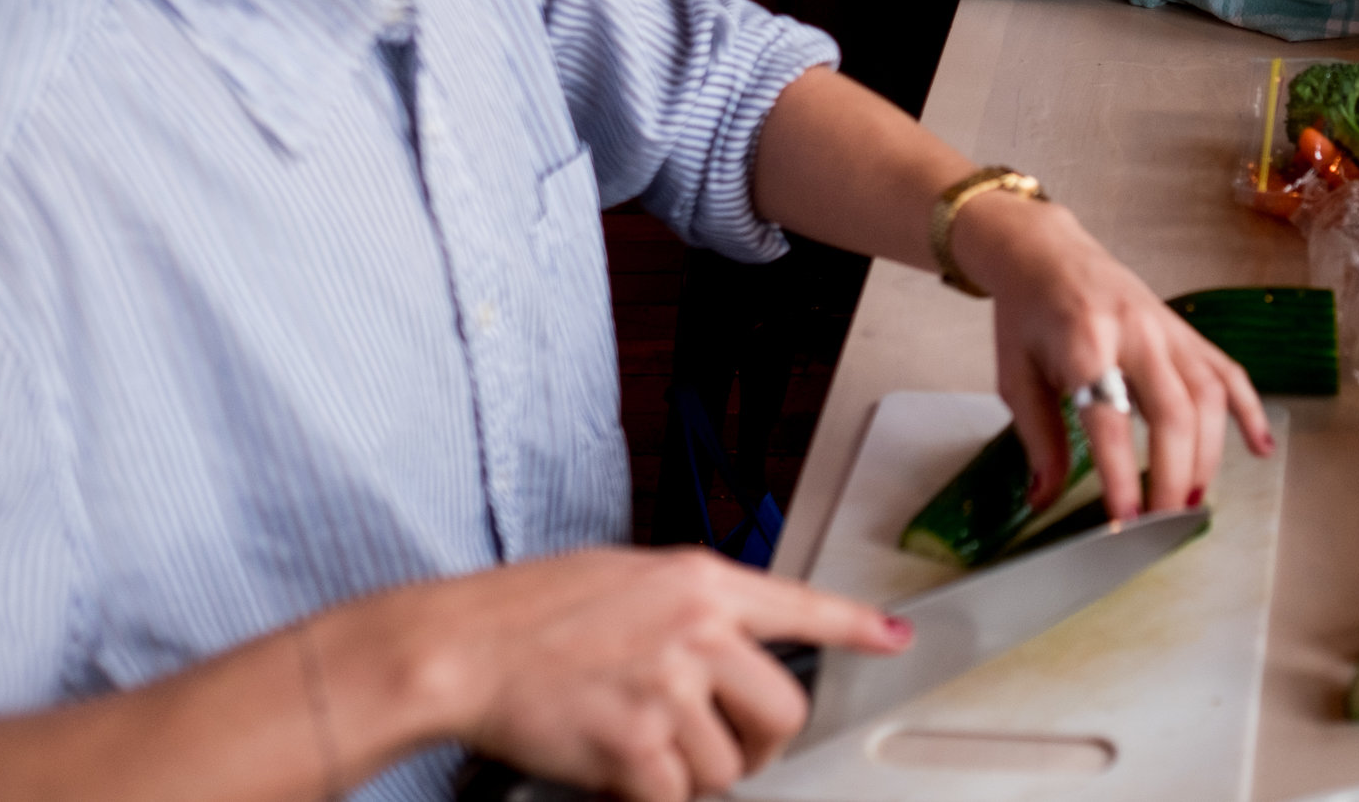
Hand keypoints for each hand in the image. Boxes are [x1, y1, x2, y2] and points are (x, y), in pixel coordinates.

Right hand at [436, 548, 910, 801]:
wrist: (464, 648)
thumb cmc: (530, 611)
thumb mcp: (630, 579)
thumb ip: (691, 607)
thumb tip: (730, 643)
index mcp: (701, 581)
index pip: (802, 607)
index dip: (856, 628)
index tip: (894, 640)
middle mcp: (699, 631)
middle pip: (784, 710)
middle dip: (763, 743)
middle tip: (730, 747)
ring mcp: (672, 689)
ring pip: (729, 766)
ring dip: (694, 773)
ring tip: (644, 746)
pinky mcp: (638, 746)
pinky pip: (678, 797)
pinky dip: (654, 798)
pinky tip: (622, 773)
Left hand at [948, 192, 1275, 518]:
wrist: (1047, 252)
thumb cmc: (1028, 315)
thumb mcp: (1016, 375)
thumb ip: (1038, 438)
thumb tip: (1045, 500)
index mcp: (1083, 338)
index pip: (1109, 415)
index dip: (1119, 471)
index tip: (1123, 519)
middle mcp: (1135, 330)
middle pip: (1172, 409)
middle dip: (1173, 473)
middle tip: (1162, 522)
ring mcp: (1168, 328)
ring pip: (1207, 394)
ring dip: (1207, 454)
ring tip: (1189, 502)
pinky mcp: (1187, 330)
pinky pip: (1228, 371)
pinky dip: (1250, 411)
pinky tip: (1259, 449)